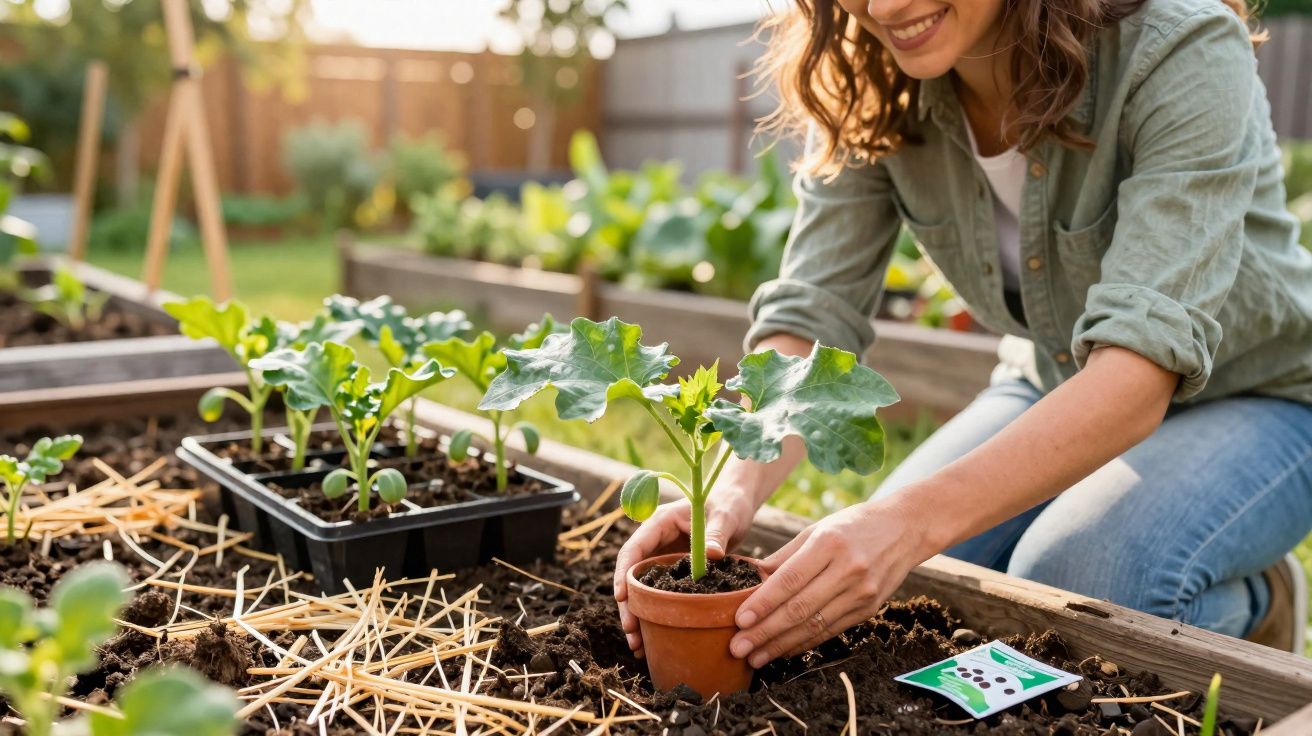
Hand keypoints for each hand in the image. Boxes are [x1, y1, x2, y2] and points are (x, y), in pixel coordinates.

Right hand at [613, 488, 757, 657]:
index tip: (622, 597)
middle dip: (628, 604)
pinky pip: (661, 593)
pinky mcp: (675, 570)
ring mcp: (664, 557)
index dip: (623, 573)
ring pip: (643, 589)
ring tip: (638, 646)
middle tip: (631, 632)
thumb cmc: (729, 504)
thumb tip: (712, 554)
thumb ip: (717, 533)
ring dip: (638, 614)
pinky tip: (655, 638)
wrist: (737, 506)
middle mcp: (656, 541)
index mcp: (660, 523)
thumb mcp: (725, 516)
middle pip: (632, 575)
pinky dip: (656, 613)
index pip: (633, 549)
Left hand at [728, 496, 933, 668]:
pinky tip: (783, 651)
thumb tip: (752, 579)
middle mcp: (848, 570)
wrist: (905, 529)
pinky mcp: (869, 609)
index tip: (739, 620)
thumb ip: (784, 556)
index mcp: (829, 544)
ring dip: (781, 645)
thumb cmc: (852, 525)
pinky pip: (831, 630)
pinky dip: (804, 644)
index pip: (790, 580)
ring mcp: (862, 592)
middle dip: (765, 632)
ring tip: (755, 657)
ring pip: (814, 625)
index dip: (763, 603)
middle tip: (738, 647)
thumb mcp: (816, 529)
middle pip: (799, 608)